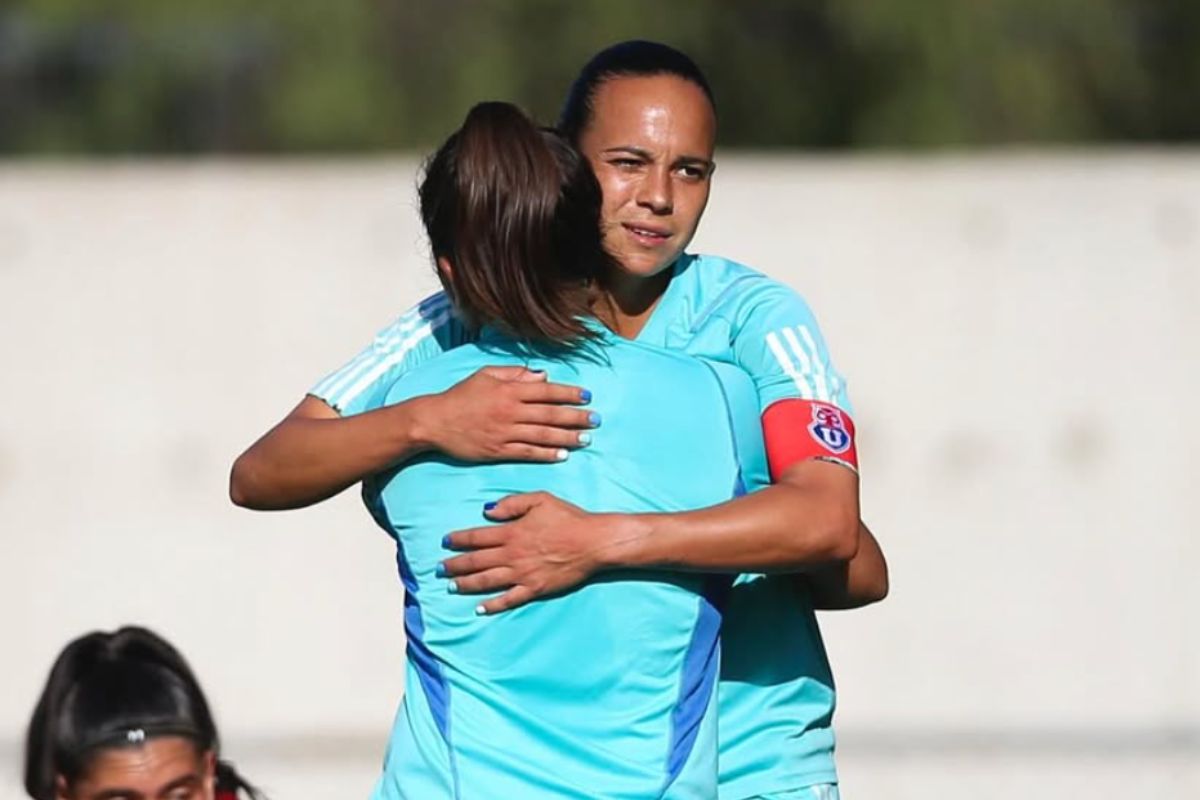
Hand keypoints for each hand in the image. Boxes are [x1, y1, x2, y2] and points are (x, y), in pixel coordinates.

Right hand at [417, 366, 597, 462]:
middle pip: (550, 414)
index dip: (569, 393)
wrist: (434, 421)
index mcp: (508, 390)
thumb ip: (515, 373)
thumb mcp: (486, 375)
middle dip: (576, 417)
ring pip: (543, 435)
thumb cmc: (461, 395)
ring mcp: (505, 432)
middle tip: (596, 420)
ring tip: (586, 438)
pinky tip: (563, 455)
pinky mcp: (498, 451)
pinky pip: (527, 453)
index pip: (547, 391)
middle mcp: (510, 411)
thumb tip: (543, 376)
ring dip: (567, 437)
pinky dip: (546, 454)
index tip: (587, 396)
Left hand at [440, 492, 623, 613]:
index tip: (445, 542)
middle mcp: (512, 555)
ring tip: (451, 587)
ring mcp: (522, 574)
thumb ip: (512, 504)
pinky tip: (479, 608)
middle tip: (439, 569)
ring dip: (465, 584)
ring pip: (486, 582)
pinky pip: (508, 600)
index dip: (459, 540)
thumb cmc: (568, 518)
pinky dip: (492, 605)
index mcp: (512, 532)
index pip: (477, 537)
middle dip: (454, 565)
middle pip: (476, 561)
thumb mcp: (540, 499)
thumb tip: (486, 512)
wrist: (593, 542)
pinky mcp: (534, 589)